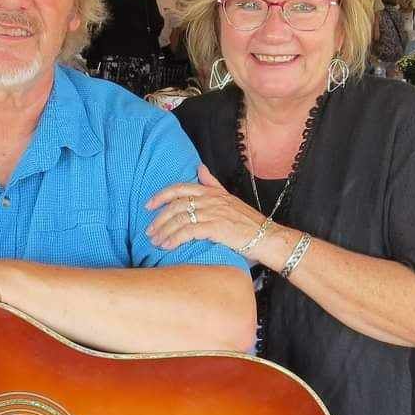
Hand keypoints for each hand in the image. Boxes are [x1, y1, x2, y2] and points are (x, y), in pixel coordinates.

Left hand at [146, 164, 273, 258]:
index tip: (148, 205)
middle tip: (149, 231)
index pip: (180, 188)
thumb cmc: (248, 222)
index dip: (161, 195)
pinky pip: (188, 232)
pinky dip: (174, 239)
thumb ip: (212, 183)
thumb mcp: (229, 197)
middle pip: (176, 205)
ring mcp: (213, 213)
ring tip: (155, 241)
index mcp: (212, 192)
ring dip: (164, 231)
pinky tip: (167, 246)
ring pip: (180, 219)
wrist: (266, 237)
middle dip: (159, 218)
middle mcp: (211, 200)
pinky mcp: (216, 228)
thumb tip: (199, 168)